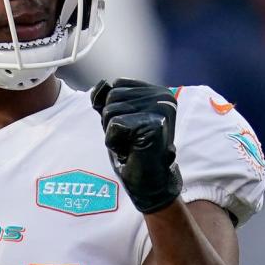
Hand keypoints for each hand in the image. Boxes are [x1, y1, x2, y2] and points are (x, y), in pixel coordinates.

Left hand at [90, 78, 181, 213]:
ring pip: (110, 110)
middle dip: (111, 121)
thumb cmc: (133, 150)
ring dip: (112, 133)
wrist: (149, 181)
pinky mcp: (153, 124)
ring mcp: (160, 110)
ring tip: (131, 144)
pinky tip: (131, 150)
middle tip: (130, 139)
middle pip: (112, 97)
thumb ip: (107, 99)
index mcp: (159, 92)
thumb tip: (101, 84)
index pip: (117, 85)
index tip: (130, 128)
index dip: (114, 110)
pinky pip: (114, 126)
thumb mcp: (115, 119)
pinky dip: (114, 142)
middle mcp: (163, 97)